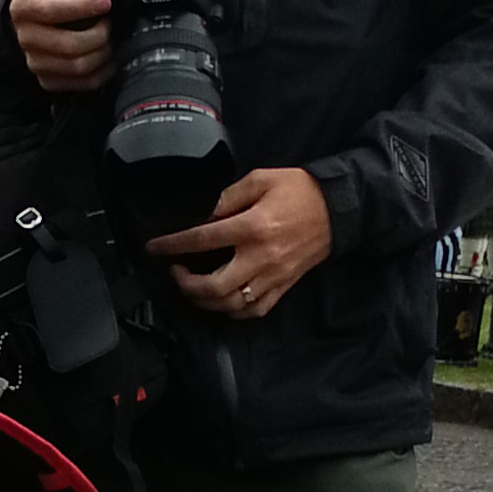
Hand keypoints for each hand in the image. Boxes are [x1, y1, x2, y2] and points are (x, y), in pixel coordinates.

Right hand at [10, 0, 114, 93]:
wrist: (26, 22)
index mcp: (25, 7)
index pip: (53, 10)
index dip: (81, 8)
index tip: (105, 2)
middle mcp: (27, 37)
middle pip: (68, 45)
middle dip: (98, 37)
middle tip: (111, 25)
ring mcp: (36, 61)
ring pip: (75, 67)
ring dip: (101, 56)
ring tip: (113, 41)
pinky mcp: (46, 79)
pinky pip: (77, 84)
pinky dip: (99, 75)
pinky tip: (108, 61)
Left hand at [148, 166, 333, 319]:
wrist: (339, 209)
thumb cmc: (298, 190)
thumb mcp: (260, 180)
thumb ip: (227, 197)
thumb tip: (199, 215)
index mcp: (252, 226)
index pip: (202, 240)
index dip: (172, 245)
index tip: (153, 248)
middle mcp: (261, 257)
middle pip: (214, 287)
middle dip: (186, 284)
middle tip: (175, 271)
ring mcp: (274, 276)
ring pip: (231, 305)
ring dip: (205, 301)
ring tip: (193, 286)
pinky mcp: (284, 286)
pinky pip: (254, 310)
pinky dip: (232, 311)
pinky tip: (220, 301)